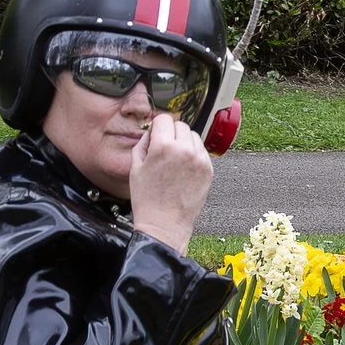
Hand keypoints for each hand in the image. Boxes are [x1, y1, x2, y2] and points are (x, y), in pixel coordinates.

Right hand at [127, 116, 213, 252]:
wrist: (164, 224)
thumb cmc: (147, 199)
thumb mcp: (135, 167)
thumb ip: (144, 142)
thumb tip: (153, 131)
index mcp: (163, 147)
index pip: (164, 119)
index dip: (157, 126)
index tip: (156, 134)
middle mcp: (184, 150)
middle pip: (180, 125)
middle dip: (171, 133)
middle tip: (164, 149)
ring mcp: (199, 160)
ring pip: (193, 136)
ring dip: (184, 142)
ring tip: (174, 159)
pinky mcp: (208, 170)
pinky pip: (202, 151)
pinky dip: (193, 154)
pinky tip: (184, 168)